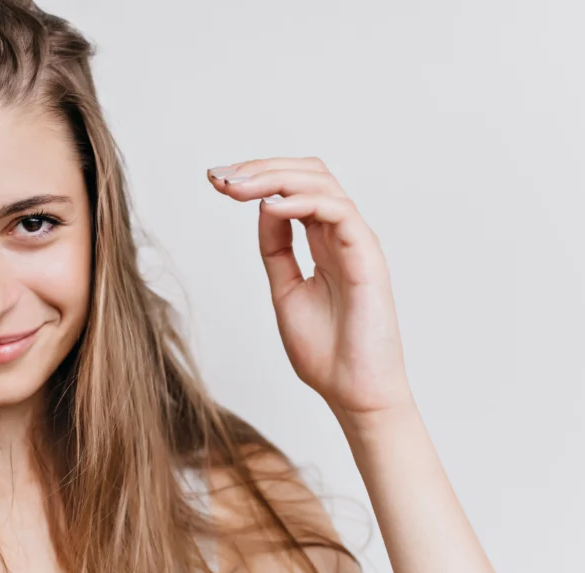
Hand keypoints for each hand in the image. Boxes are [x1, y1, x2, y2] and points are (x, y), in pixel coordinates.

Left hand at [207, 157, 412, 420]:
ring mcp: (357, 243)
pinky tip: (270, 208)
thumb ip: (276, 248)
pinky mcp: (368, 256)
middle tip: (222, 176)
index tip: (216, 180)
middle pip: (307, 175)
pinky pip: (338, 211)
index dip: (255, 178)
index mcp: (324, 242)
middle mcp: (342, 235)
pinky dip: (302, 202)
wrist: (352, 392)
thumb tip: (262, 206)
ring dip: (274, 178)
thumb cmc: (326, 351)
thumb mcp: (285, 289)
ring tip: (237, 187)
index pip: (293, 189)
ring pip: (321, 184)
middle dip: (261, 168)